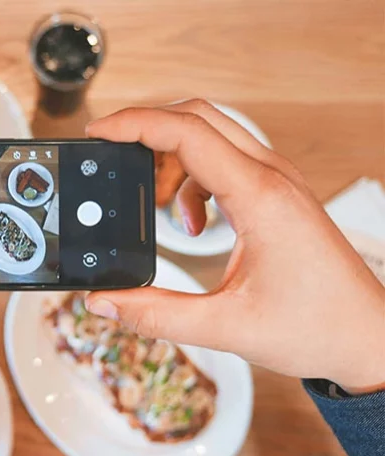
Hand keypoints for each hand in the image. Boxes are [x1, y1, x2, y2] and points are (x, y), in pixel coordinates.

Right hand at [85, 100, 384, 392]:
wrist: (367, 337)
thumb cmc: (317, 327)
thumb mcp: (226, 327)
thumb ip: (157, 315)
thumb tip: (105, 301)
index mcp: (260, 198)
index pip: (188, 133)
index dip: (135, 125)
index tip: (99, 132)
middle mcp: (271, 178)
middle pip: (198, 117)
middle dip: (146, 128)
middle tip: (111, 152)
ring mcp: (277, 182)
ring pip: (211, 135)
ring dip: (170, 156)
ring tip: (151, 200)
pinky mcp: (276, 194)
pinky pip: (224, 161)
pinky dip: (192, 180)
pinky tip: (192, 222)